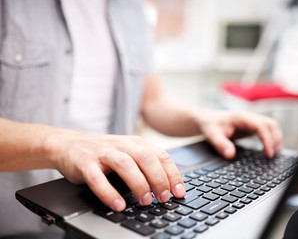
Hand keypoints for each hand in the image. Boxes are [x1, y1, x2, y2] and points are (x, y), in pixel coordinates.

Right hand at [45, 131, 185, 211]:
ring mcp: (103, 152)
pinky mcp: (85, 162)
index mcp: (136, 143)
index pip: (161, 155)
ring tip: (145, 202)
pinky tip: (118, 205)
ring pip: (125, 164)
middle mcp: (122, 145)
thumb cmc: (104, 153)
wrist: (68, 144)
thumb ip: (145, 165)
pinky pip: (97, 178)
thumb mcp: (128, 153)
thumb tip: (168, 188)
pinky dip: (108, 192)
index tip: (179, 192)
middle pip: (146, 158)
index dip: (172, 174)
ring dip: (138, 184)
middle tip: (164, 198)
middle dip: (158, 179)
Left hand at [197, 110, 282, 158]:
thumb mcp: (211, 135)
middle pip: (270, 124)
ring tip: (275, 153)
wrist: (206, 120)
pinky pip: (266, 131)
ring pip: (271, 126)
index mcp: (241, 117)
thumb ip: (220, 144)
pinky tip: (271, 150)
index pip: (261, 125)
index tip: (268, 153)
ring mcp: (251, 122)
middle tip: (273, 155)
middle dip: (275, 138)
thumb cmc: (209, 125)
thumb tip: (230, 155)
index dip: (267, 139)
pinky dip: (272, 139)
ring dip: (276, 138)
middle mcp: (249, 117)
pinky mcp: (251, 127)